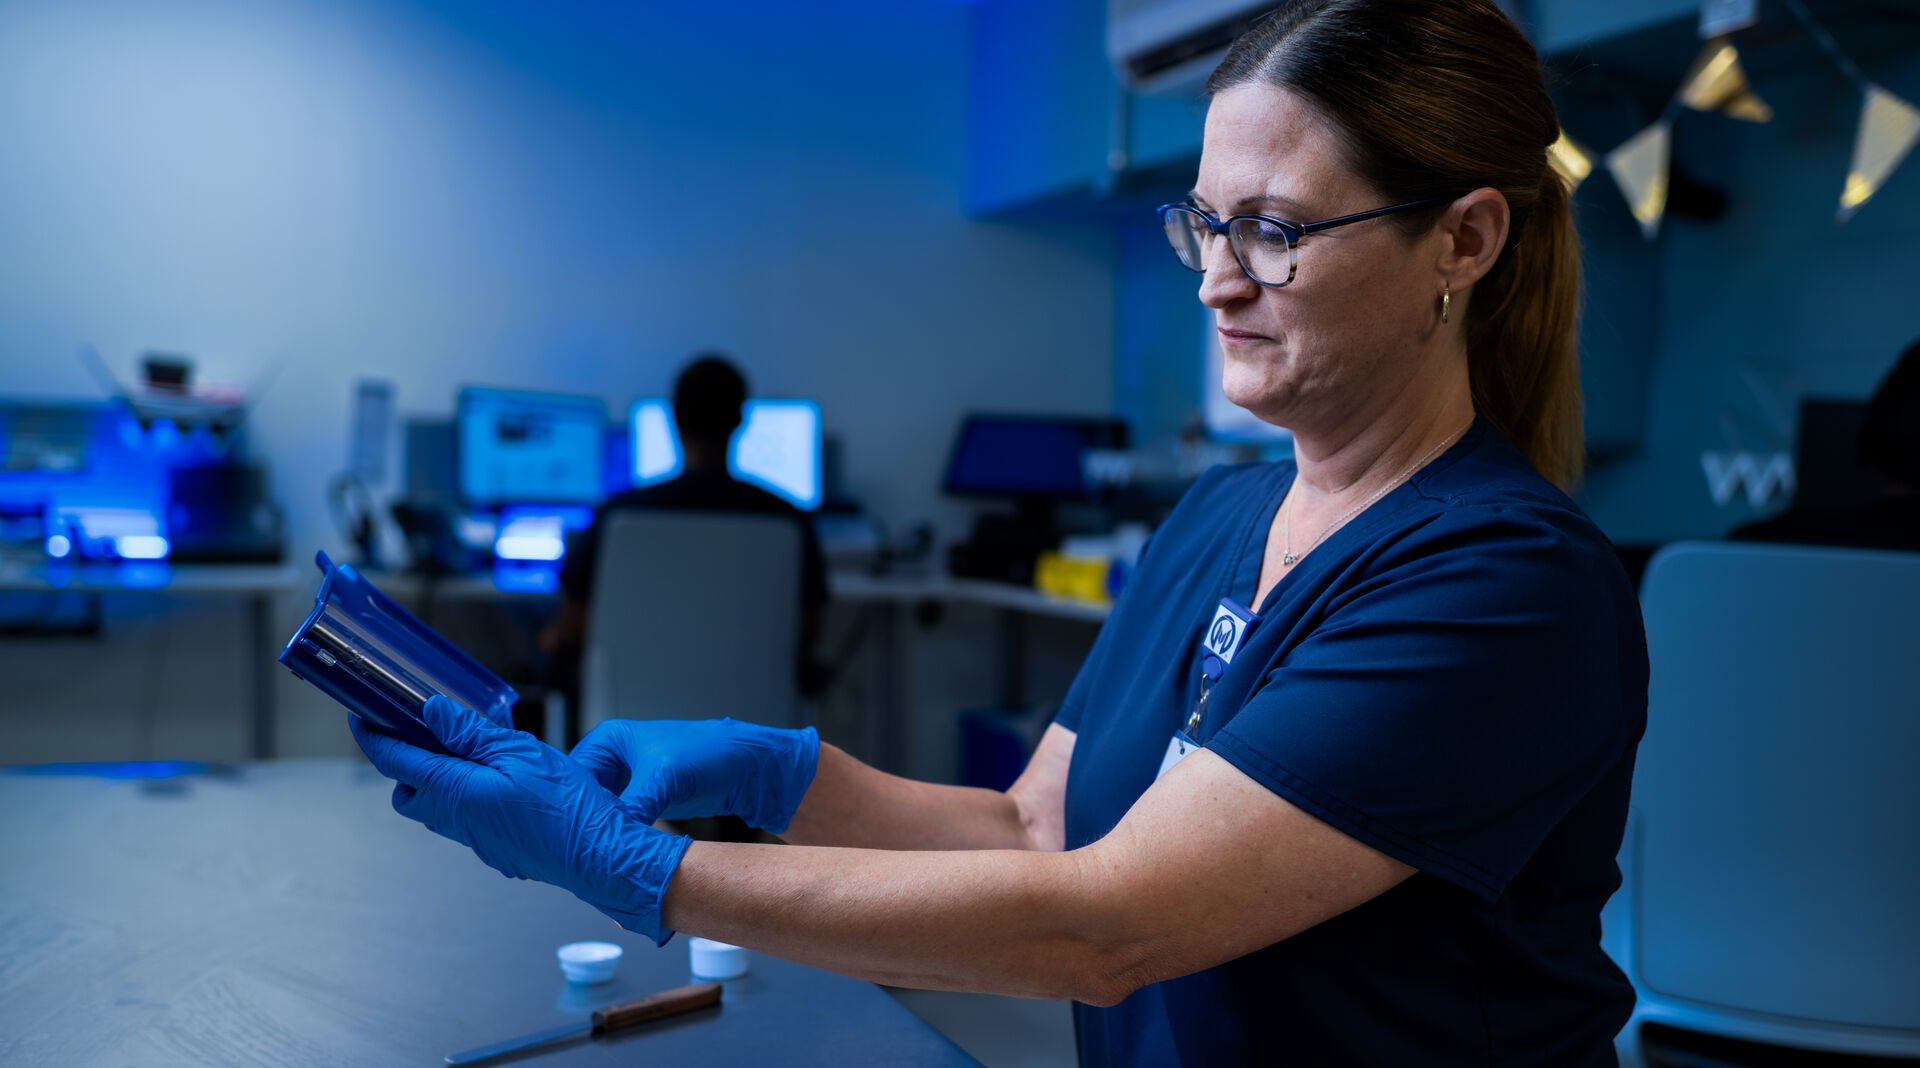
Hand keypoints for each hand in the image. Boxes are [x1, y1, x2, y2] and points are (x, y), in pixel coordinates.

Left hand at [350, 695, 690, 943]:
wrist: (601, 857)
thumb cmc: (567, 805)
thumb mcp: (521, 752)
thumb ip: (471, 732)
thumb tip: (432, 712)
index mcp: (456, 792)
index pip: (398, 762)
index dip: (375, 737)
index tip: (362, 718)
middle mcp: (458, 822)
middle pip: (408, 795)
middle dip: (405, 768)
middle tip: (425, 737)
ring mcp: (478, 841)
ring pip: (438, 813)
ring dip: (438, 785)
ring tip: (468, 756)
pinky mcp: (499, 851)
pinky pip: (467, 825)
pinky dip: (467, 802)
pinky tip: (499, 786)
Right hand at [569, 718, 819, 833]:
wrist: (748, 768)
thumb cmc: (709, 755)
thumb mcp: (664, 779)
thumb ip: (632, 806)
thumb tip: (607, 840)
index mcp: (608, 741)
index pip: (572, 779)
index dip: (570, 809)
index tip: (569, 839)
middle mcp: (613, 759)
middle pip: (584, 799)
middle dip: (585, 825)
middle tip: (581, 855)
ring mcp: (627, 781)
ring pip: (601, 813)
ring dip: (602, 834)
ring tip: (597, 859)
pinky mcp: (642, 800)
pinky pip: (620, 822)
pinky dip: (618, 837)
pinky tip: (616, 856)